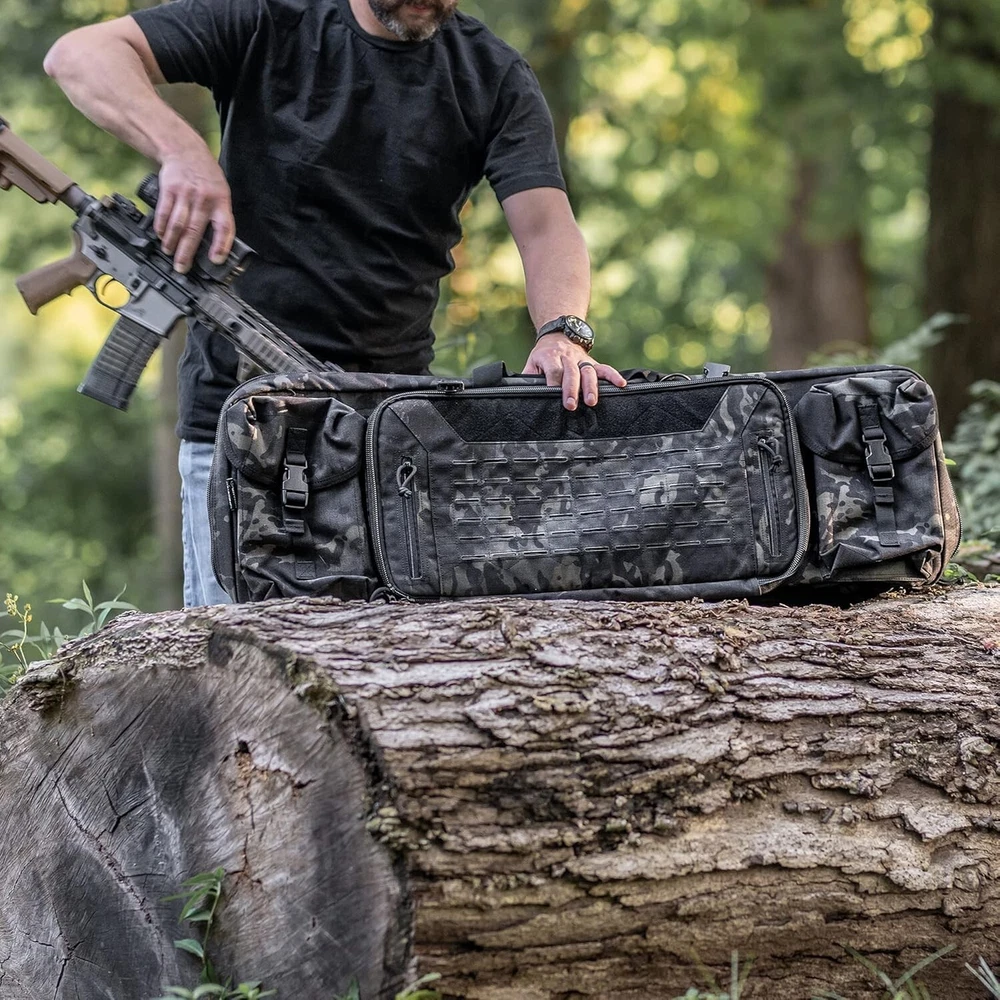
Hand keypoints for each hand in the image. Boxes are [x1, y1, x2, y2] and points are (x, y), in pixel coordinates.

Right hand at [154, 153, 234, 273]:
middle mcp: (204, 199)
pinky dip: (161, 227)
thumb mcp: (221, 192)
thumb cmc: (206, 176)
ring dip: (172, 243)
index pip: (224, 227)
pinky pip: (164, 212)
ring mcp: (185, 194)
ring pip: (177, 224)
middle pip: (194, 230)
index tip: (216, 260)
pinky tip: (160, 236)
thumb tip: (217, 244)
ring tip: (169, 254)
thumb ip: (219, 214)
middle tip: (182, 267)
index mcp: (221, 201)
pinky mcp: (169, 189)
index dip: (221, 245)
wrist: (185, 150)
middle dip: (187, 252)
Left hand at [523, 333, 626, 410]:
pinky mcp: (592, 362)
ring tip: (592, 401)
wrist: (558, 334)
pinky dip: (613, 376)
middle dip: (571, 389)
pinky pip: (604, 368)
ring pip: (588, 372)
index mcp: (550, 357)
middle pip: (571, 373)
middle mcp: (567, 358)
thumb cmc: (543, 355)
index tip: (553, 394)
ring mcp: (582, 359)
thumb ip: (528, 376)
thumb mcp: (531, 362)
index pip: (553, 369)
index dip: (553, 381)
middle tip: (570, 405)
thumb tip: (521, 393)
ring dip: (590, 386)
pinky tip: (621, 384)